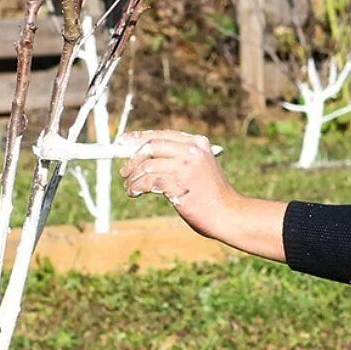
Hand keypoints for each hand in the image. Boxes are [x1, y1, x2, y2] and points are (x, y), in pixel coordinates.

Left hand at [117, 129, 238, 238]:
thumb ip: (178, 159)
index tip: (122, 142)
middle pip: (151, 146)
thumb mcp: (199, 169)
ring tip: (129, 187)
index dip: (139, 137)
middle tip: (124, 171)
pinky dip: (136, 187)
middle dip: (132, 159)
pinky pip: (147, 181)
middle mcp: (192, 150)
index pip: (162, 135)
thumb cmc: (211, 196)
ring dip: (133, 177)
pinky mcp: (178, 183)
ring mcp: (185, 166)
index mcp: (197, 143)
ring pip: (147, 165)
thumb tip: (144, 156)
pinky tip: (134, 193)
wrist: (228, 214)